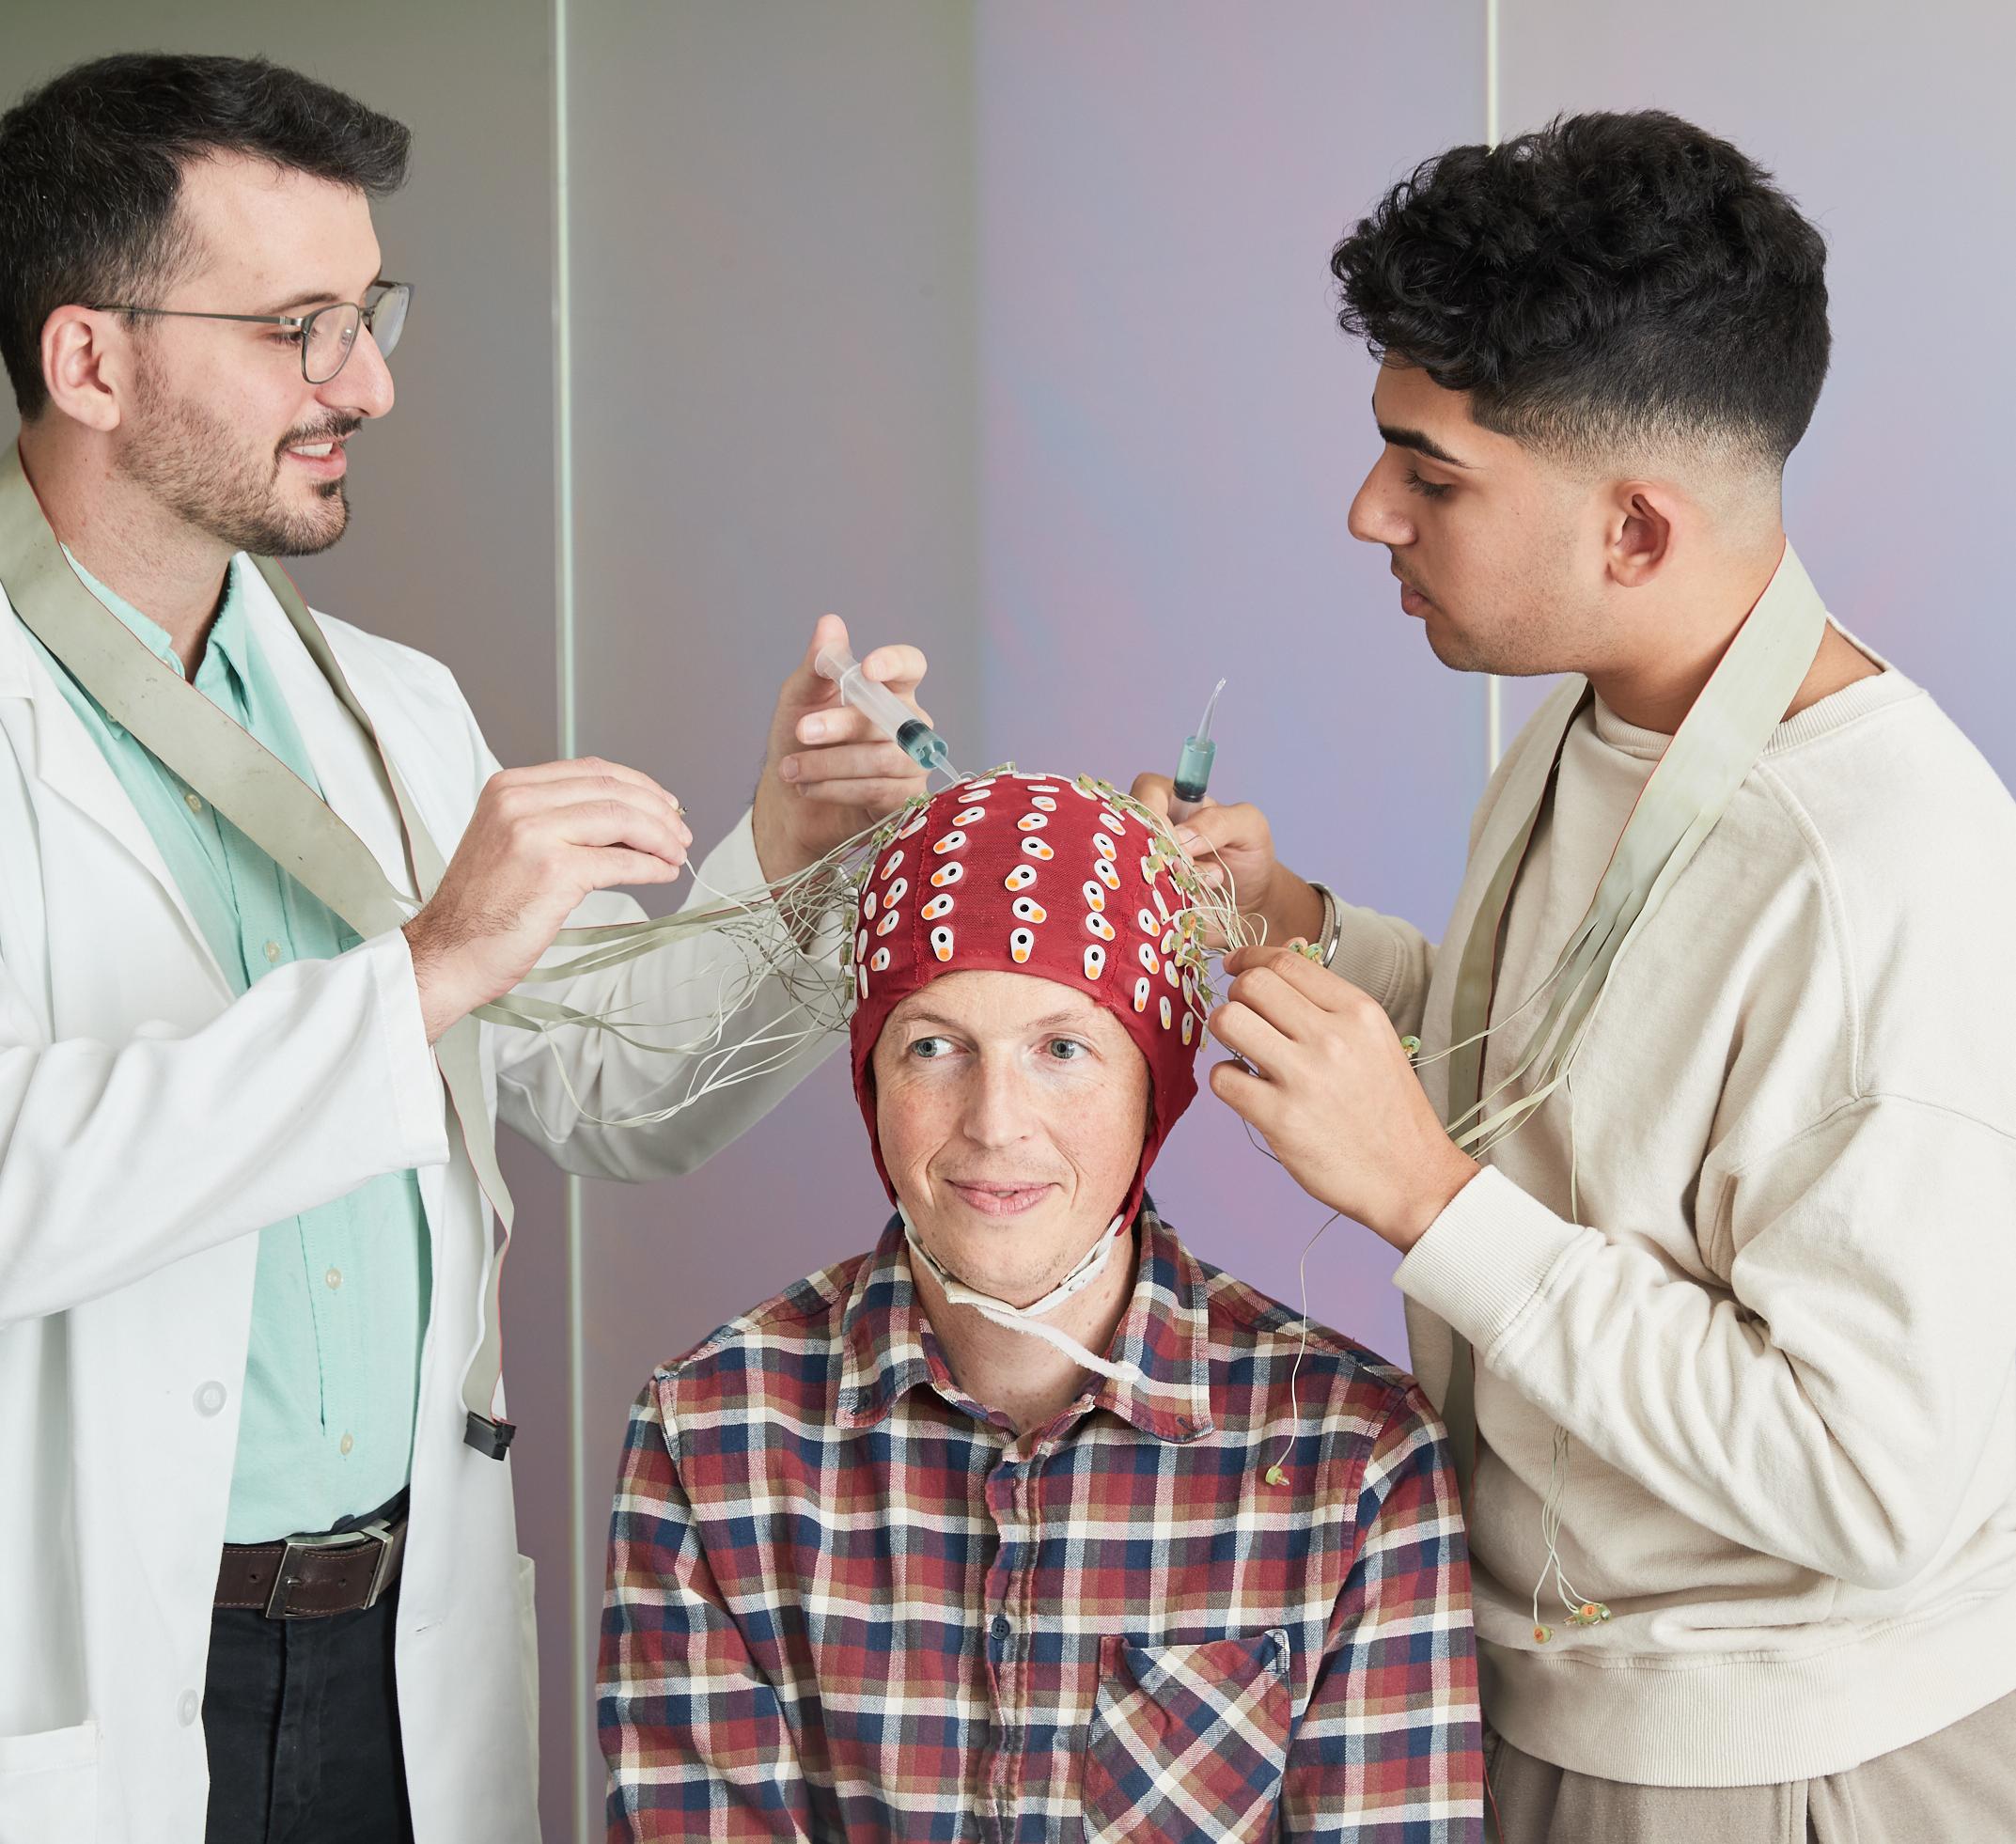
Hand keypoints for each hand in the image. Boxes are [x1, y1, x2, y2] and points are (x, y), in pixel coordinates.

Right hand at [403, 758, 691, 1041]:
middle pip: (612, 790)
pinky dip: (650, 867)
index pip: (591, 770)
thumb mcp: (512, 842)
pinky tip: (662, 874)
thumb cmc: (481, 908)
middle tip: (681, 833)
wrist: (448, 952)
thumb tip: (629, 822)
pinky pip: (620, 862)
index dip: (638, 786)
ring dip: (661, 837)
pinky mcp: (554, 870)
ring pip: (622, 819)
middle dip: (658, 811)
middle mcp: (519, 801)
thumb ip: (559, 821)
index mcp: (509, 788)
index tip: (665, 805)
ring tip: (677, 854)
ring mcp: (535, 832)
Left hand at [753, 614, 931, 881]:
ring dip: (828, 763)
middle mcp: (909, 724)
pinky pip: (877, 789)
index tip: (867, 669)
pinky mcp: (906, 798)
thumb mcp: (799, 699)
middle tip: (800, 730)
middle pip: (889, 718)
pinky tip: (809, 787)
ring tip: (790, 769)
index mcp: (888, 690)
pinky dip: (836, 788)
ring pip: (880, 758)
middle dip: (839, 724)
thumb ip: (817, 665)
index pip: (911, 666)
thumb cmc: (798, 742)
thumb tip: (829, 623)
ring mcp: (912, 762)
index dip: (895, 664)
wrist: (791, 801)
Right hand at [1128, 774, 1322, 947]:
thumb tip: (1180, 837)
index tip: (1180, 844)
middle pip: (1130, 830)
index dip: (1156, 816)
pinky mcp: (1146, 896)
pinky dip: (1164, 903)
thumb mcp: (1249, 827)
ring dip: (1168, 881)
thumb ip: (1220, 821)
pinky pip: (1139, 898)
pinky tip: (1192, 903)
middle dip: (1163, 854)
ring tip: (1206, 886)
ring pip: (1133, 867)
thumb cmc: (1249, 857)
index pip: (1146, 793)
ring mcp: (1144, 863)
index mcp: (1173, 801)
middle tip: (1193, 869)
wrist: (1252, 904)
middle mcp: (1150, 829)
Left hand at [1208, 943, 1478, 1248]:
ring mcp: (1304, 1078)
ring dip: (1223, 1032)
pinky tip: (1248, 1089)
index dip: (1249, 958)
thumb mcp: (1376, 1041)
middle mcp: (1332, 1037)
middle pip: (1251, 985)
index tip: (1235, 966)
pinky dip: (1226, 1080)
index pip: (1286, 961)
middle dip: (1235, 996)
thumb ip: (1330, 1008)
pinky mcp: (1280, 1119)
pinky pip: (1223, 1078)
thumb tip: (1272, 974)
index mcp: (1358, 1012)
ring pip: (1228, 1021)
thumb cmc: (1389, 1111)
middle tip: (1242, 1016)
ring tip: (1241, 1050)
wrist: (1412, 1179)